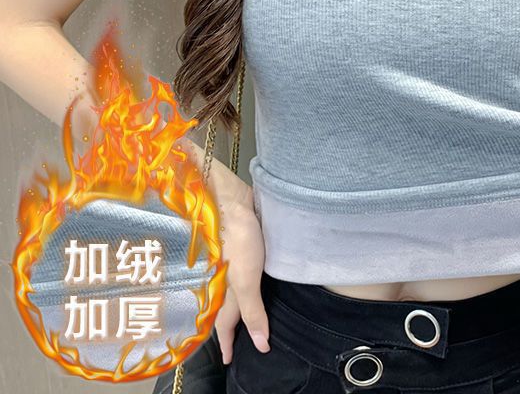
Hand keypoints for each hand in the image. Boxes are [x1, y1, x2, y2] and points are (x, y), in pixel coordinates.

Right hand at [213, 188, 271, 363]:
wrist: (228, 197)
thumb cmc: (236, 238)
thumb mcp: (245, 278)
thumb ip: (251, 310)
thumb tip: (262, 346)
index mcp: (221, 289)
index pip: (223, 324)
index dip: (228, 343)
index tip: (229, 360)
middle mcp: (220, 277)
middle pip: (222, 306)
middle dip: (227, 324)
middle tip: (233, 338)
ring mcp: (225, 259)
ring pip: (227, 286)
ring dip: (231, 300)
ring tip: (238, 311)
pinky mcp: (232, 242)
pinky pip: (232, 267)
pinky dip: (234, 277)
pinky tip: (241, 274)